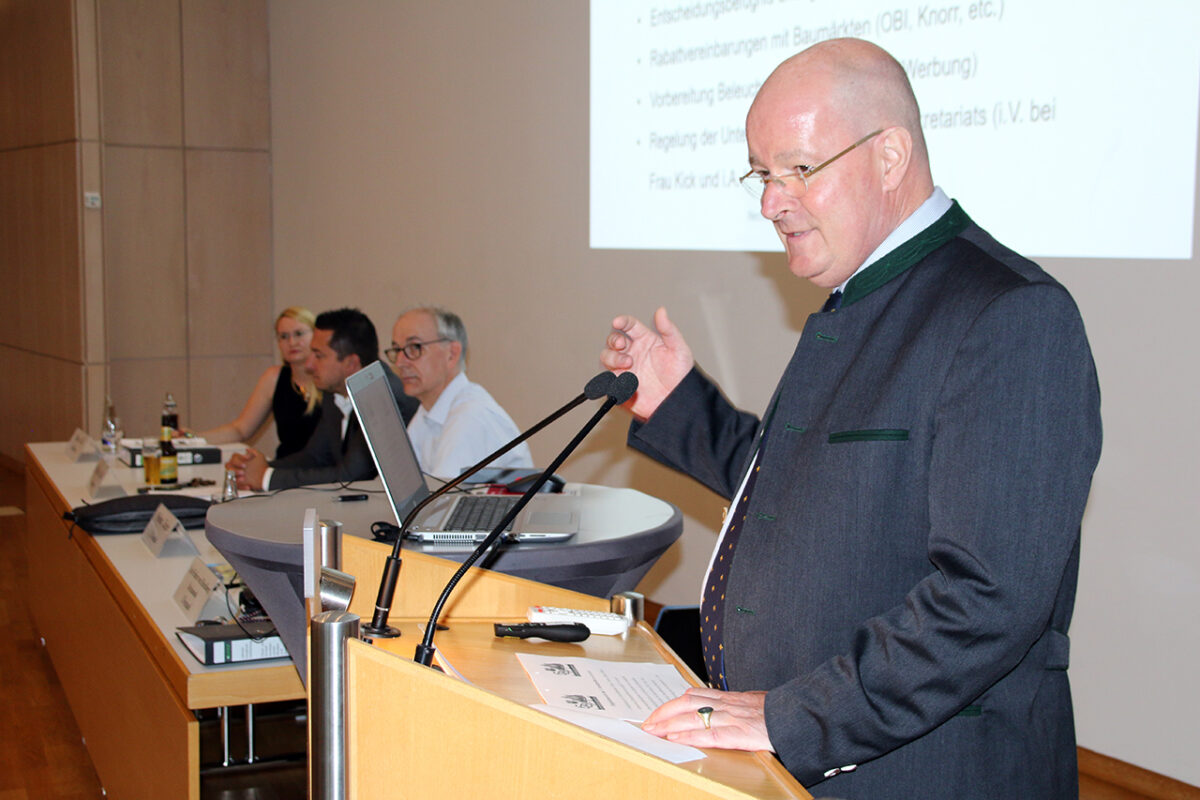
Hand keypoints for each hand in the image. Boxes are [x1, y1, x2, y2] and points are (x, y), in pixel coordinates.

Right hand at [225, 448, 266, 490]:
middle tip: (243, 472)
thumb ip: (253, 451)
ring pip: (229, 477)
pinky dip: (242, 487)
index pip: (233, 458)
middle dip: (235, 470)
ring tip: (243, 479)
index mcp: (240, 461)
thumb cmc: (262, 466)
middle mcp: (237, 468)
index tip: (245, 465)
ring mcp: (237, 476)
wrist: (266, 477)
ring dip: (236, 478)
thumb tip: (246, 450)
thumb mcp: (259, 457)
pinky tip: (248, 486)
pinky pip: (237, 486)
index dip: (237, 461)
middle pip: (228, 467)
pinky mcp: (239, 484)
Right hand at [600, 306, 693, 419]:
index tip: (618, 322)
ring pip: (607, 358)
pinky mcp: (621, 386)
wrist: (678, 402)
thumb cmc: (680, 376)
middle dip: (614, 341)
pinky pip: (609, 381)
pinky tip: (626, 380)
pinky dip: (613, 379)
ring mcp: (625, 369)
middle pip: (613, 341)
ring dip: (612, 358)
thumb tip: (661, 311)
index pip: (628, 326)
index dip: (621, 322)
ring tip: (627, 364)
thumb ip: (669, 330)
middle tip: (622, 345)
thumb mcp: (679, 350)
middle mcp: (632, 353)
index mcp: (644, 340)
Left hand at [641, 687, 772, 751]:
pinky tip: (676, 739)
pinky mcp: (740, 733)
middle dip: (664, 713)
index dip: (673, 704)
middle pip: (687, 704)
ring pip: (693, 718)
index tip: (658, 712)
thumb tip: (721, 707)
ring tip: (653, 731)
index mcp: (730, 698)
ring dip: (669, 724)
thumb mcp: (754, 703)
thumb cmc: (780, 713)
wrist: (800, 716)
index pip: (694, 696)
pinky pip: (709, 734)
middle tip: (647, 723)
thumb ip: (736, 705)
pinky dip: (690, 736)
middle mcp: (727, 705)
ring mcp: (733, 718)